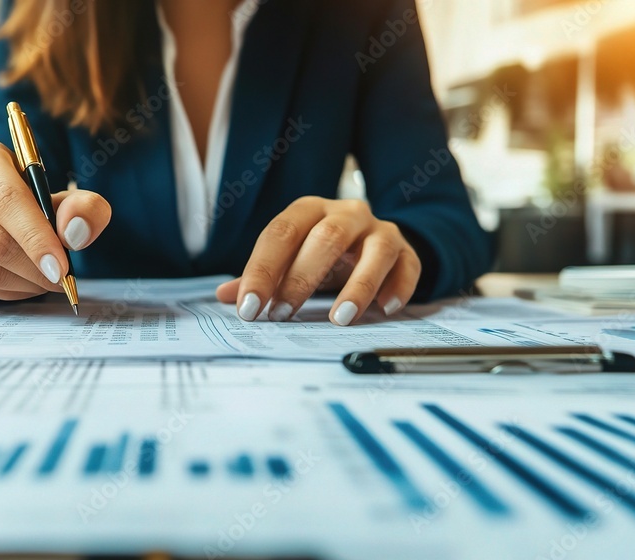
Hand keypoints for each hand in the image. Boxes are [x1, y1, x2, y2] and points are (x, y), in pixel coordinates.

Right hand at [0, 139, 110, 299]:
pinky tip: (25, 282)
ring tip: (47, 280)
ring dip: (23, 283)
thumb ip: (83, 208)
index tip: (61, 267)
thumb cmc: (29, 198)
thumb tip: (75, 232)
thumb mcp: (63, 194)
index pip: (5, 199)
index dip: (35, 237)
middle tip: (61, 279)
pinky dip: (7, 292)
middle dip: (34, 267)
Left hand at [215, 196, 420, 325]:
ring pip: (375, 249)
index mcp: (309, 210)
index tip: (248, 307)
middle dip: (301, 278)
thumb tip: (226, 295)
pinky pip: (408, 266)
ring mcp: (379, 230)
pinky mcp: (406, 251)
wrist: (370, 242)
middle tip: (282, 315)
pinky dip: (398, 288)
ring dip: (358, 286)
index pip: (280, 234)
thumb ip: (261, 277)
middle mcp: (346, 214)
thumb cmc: (322, 253)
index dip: (262, 270)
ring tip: (340, 318)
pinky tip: (384, 310)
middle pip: (326, 237)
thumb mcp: (290, 259)